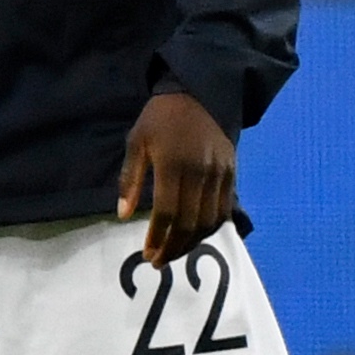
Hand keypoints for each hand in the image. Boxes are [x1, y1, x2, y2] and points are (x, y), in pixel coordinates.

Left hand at [119, 90, 241, 268]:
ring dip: (193, 243)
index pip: (167, 213)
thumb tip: (122, 215)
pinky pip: (225, 210)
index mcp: (172, 164)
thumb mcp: (137, 141)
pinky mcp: (232, 173)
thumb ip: (130, 179)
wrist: (199, 92)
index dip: (157, 237)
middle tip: (159, 261)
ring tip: (176, 253)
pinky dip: (212, 228)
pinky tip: (198, 236)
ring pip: (209, 221)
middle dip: (174, 247)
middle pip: (189, 223)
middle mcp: (199, 172)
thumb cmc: (161, 118)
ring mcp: (219, 174)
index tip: (147, 254)